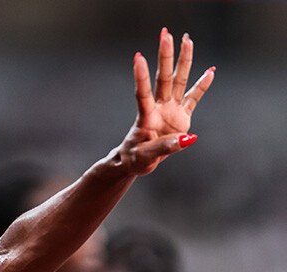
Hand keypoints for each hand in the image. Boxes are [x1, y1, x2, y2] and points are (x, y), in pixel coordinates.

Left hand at [117, 28, 214, 174]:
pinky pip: (193, 98)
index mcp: (145, 117)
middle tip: (166, 34)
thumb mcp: (145, 156)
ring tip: (187, 40)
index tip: (138, 57)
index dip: (140, 76)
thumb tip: (188, 139)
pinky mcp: (181, 117)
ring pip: (178, 81)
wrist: (138, 161)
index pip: (142, 93)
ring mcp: (170, 110)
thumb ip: (166, 147)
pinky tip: (210, 70)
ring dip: (183, 61)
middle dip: (165, 56)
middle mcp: (158, 108)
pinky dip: (202, 85)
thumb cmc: (136, 158)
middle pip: (163, 78)